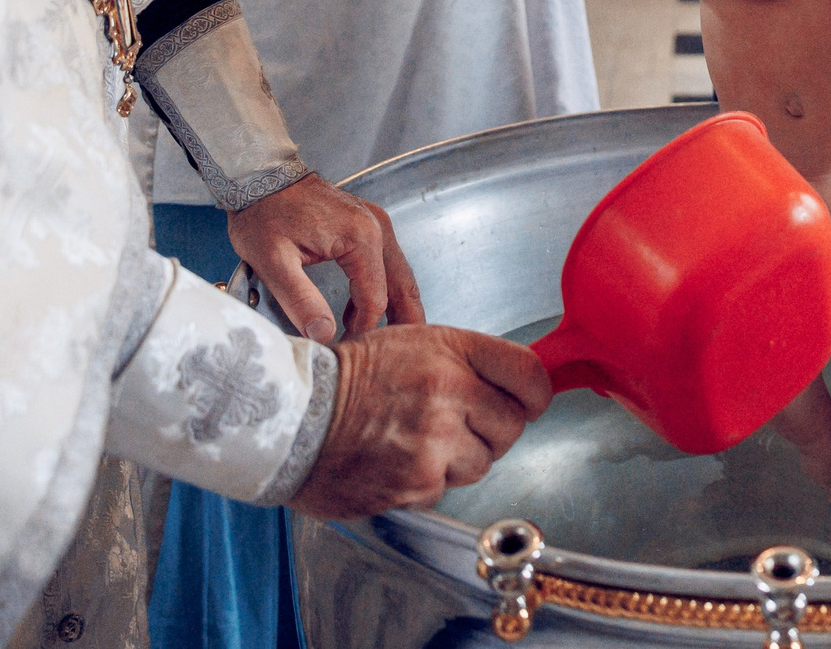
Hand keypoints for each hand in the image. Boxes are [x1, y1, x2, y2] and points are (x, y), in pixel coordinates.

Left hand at [228, 176, 424, 342]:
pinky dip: (382, 288)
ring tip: (384, 341)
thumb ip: (301, 300)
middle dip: (403, 323)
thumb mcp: (273, 262)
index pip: (376, 298)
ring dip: (394, 307)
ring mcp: (375, 223)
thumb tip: (325, 335)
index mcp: (361, 237)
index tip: (348, 350)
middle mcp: (377, 227)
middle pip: (403, 286)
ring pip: (400, 274)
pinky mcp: (367, 223)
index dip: (364, 330)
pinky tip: (360, 309)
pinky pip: (386, 262)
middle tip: (401, 357)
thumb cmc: (262, 214)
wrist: (259, 176)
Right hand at [285, 324, 551, 518]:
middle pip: (512, 426)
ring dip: (459, 459)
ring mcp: (435, 441)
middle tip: (457, 423)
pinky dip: (428, 482)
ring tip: (418, 440)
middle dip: (492, 429)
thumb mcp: (411, 342)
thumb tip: (517, 387)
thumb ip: (465, 362)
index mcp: (450, 351)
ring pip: (483, 463)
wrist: (294, 416)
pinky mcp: (419, 484)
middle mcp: (448, 392)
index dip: (535, 393)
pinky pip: (446, 488)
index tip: (530, 401)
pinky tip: (398, 461)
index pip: (529, 373)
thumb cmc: (349, 378)